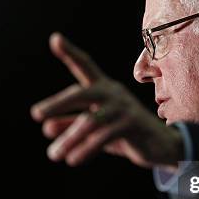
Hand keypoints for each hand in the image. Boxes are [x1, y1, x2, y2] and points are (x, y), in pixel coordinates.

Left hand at [31, 32, 183, 168]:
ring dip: (69, 139)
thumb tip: (46, 128)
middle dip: (58, 103)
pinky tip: (73, 159)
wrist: (161, 146)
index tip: (55, 39)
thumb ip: (72, 126)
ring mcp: (124, 109)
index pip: (85, 67)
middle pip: (82, 93)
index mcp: (104, 89)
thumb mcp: (96, 129)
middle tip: (36, 114)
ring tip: (53, 155)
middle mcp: (113, 94)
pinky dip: (86, 149)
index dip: (70, 53)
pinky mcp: (132, 125)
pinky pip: (104, 136)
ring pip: (90, 121)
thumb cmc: (125, 133)